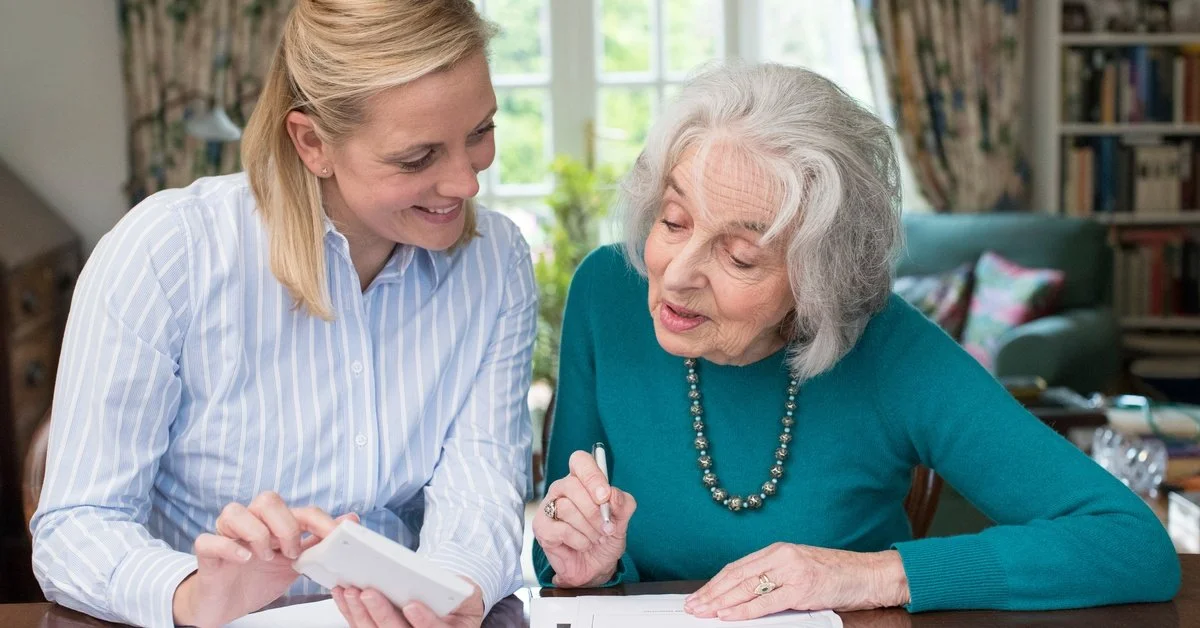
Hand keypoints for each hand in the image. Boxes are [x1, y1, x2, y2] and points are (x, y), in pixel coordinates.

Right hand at [172, 492, 353, 627]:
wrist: (225, 604)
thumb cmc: (257, 579)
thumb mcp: (293, 564)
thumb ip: (317, 543)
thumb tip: (350, 519)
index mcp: (273, 524)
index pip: (300, 510)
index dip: (320, 521)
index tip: (334, 537)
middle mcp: (249, 523)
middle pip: (267, 500)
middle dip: (286, 526)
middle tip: (291, 552)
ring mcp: (226, 536)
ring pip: (235, 511)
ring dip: (257, 533)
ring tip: (266, 558)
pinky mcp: (206, 554)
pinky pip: (209, 540)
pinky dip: (228, 547)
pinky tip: (244, 559)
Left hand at [331, 579, 484, 627]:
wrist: (449, 602)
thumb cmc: (458, 598)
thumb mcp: (467, 592)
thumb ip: (459, 591)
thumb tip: (439, 582)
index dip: (424, 622)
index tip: (411, 606)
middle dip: (382, 614)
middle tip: (369, 593)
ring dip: (360, 613)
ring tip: (352, 591)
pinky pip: (363, 627)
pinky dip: (351, 612)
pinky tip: (344, 596)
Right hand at [532, 450, 636, 587]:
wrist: (596, 567)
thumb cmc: (605, 538)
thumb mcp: (622, 520)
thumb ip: (623, 503)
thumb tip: (612, 495)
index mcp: (581, 480)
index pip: (580, 461)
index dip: (592, 476)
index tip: (604, 496)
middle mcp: (562, 489)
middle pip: (571, 485)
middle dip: (594, 510)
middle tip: (606, 527)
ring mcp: (549, 507)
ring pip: (566, 507)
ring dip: (588, 528)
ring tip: (596, 538)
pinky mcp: (542, 528)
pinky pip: (560, 529)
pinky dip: (579, 540)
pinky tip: (583, 544)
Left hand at [683, 543, 909, 619]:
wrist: (870, 574)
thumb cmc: (838, 574)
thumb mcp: (800, 569)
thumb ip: (775, 578)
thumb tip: (743, 596)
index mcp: (778, 550)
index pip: (738, 567)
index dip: (715, 582)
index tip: (700, 595)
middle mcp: (782, 556)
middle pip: (736, 576)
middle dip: (711, 593)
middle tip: (693, 606)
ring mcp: (792, 571)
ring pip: (746, 587)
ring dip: (721, 601)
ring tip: (703, 611)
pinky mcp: (802, 588)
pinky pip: (766, 602)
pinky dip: (744, 609)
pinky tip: (728, 614)